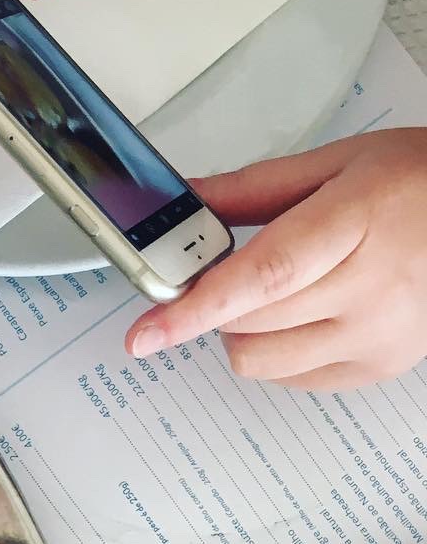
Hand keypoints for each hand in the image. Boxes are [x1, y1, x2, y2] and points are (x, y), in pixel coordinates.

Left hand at [125, 128, 426, 390]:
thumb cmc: (418, 183)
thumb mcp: (339, 164)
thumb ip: (252, 190)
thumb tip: (183, 202)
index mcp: (357, 223)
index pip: (262, 278)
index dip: (195, 309)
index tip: (144, 335)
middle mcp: (370, 289)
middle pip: (249, 321)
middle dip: (220, 301)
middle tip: (236, 269)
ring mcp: (375, 337)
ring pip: (259, 360)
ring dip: (245, 330)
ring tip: (282, 291)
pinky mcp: (376, 368)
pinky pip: (289, 379)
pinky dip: (277, 351)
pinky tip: (309, 314)